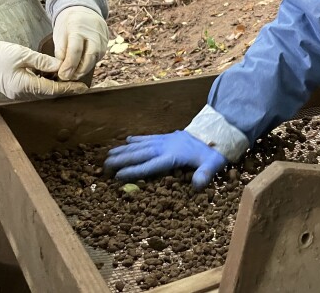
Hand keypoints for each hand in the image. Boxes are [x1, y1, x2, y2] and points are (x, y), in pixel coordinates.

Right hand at [0, 38, 87, 99]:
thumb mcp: (23, 54)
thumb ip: (43, 62)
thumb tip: (61, 66)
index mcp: (23, 86)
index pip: (52, 90)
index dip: (69, 88)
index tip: (83, 87)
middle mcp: (21, 93)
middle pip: (49, 93)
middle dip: (65, 88)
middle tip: (80, 82)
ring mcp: (17, 93)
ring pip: (43, 92)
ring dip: (56, 86)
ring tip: (70, 78)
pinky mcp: (15, 89)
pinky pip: (35, 88)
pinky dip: (46, 83)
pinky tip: (54, 76)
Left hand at [53, 6, 107, 80]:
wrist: (84, 10)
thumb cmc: (68, 24)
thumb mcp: (59, 34)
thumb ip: (61, 52)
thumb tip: (63, 71)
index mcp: (78, 27)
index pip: (75, 50)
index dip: (69, 65)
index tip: (62, 75)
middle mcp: (94, 33)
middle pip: (89, 56)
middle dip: (79, 71)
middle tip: (69, 78)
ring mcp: (103, 38)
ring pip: (95, 59)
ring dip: (84, 69)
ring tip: (74, 74)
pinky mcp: (107, 43)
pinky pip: (98, 57)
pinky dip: (90, 64)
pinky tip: (81, 67)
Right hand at [104, 131, 226, 188]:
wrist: (215, 131)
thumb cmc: (212, 152)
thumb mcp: (212, 164)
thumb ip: (205, 174)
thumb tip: (197, 186)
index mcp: (173, 156)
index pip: (150, 165)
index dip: (134, 171)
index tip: (118, 176)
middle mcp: (164, 147)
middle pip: (139, 153)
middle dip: (121, 160)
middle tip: (104, 166)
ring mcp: (164, 140)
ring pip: (140, 145)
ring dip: (124, 150)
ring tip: (108, 155)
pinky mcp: (166, 136)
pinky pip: (148, 137)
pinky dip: (137, 139)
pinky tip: (127, 140)